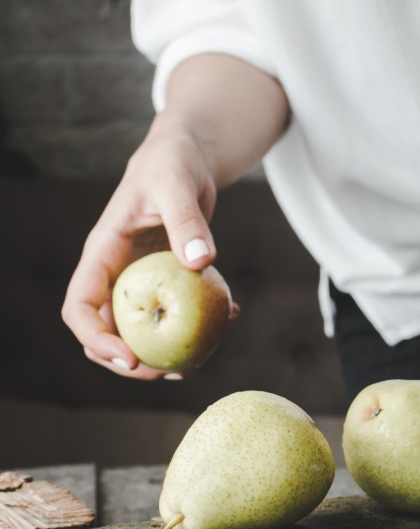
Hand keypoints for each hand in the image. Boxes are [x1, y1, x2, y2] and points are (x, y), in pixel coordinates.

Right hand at [62, 114, 231, 378]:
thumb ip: (186, 220)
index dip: (96, 339)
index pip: (80, 306)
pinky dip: (197, 324)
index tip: (132, 358)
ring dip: (162, 352)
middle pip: (104, 331)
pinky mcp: (164, 280)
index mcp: (102, 254)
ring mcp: (138, 279)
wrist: (188, 155)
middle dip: (129, 363)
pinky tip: (231, 315)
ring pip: (138, 330)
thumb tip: (200, 262)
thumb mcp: (178, 184)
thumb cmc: (174, 161)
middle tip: (171, 373)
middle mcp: (114, 272)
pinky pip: (173, 313)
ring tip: (196, 362)